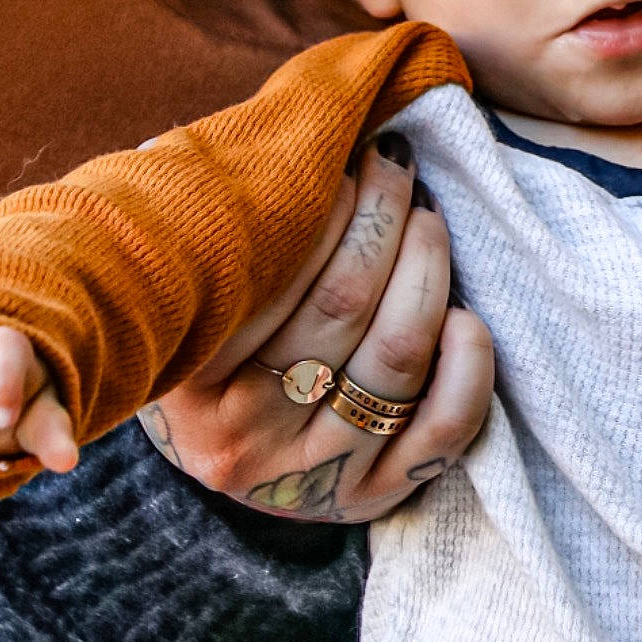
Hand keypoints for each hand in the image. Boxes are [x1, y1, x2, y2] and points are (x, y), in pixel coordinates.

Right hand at [136, 130, 493, 521]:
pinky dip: (468, 364)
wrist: (210, 450)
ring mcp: (312, 479)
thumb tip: (191, 142)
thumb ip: (190, 223)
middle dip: (382, 217)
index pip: (272, 279)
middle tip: (395, 166)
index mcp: (185, 385)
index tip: (345, 157)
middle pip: (341, 308)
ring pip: (396, 359)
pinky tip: (465, 313)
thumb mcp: (172, 287)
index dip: (326, 205)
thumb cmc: (194, 336)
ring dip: (427, 268)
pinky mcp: (372, 499)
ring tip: (426, 214)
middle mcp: (243, 443)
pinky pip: (443, 430)